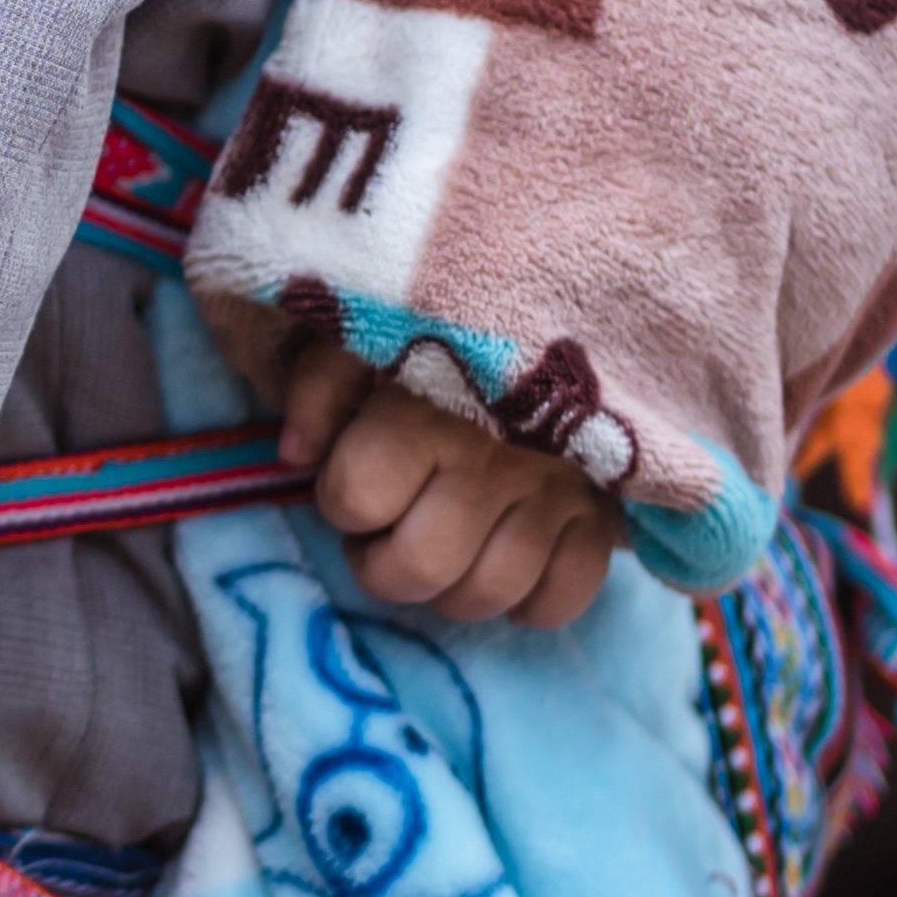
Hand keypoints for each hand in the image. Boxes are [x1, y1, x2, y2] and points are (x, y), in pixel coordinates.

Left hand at [210, 296, 622, 629]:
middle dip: (380, 565)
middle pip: (417, 569)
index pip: (355, 500)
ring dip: (448, 589)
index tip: (348, 480)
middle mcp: (488, 464)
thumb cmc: (446, 316)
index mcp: (421, 413)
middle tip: (383, 534)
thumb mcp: (366, 326)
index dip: (338, 499)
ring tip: (439, 547)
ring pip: (486, 595)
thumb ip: (319, 384)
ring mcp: (552, 495)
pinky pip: (565, 597)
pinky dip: (532, 602)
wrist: (571, 294)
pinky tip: (508, 565)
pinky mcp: (603, 513)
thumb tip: (293, 455)